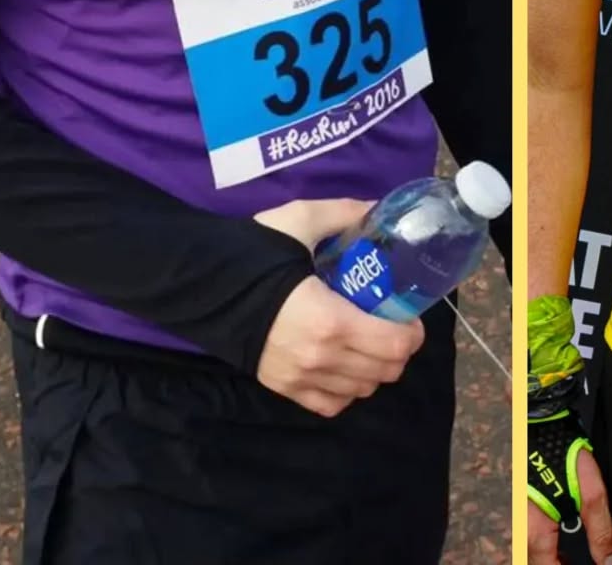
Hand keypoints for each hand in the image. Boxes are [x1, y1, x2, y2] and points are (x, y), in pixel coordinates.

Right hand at [253, 197, 423, 416]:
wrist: (200, 285)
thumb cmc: (255, 254)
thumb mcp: (300, 220)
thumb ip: (345, 213)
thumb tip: (377, 207)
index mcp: (331, 321)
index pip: (394, 345)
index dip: (411, 331)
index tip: (407, 313)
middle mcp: (320, 359)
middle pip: (385, 372)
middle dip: (397, 348)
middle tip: (391, 322)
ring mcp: (300, 379)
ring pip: (361, 390)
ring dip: (374, 368)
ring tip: (367, 340)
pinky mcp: (283, 389)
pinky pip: (331, 404)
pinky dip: (346, 388)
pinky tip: (342, 362)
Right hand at [528, 422, 611, 564]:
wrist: (539, 419)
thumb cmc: (561, 448)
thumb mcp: (589, 490)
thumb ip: (601, 530)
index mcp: (535, 533)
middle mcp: (523, 533)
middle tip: (596, 564)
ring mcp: (521, 523)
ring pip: (537, 559)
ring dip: (558, 563)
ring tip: (583, 561)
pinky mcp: (524, 513)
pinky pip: (536, 546)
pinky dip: (553, 554)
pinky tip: (569, 552)